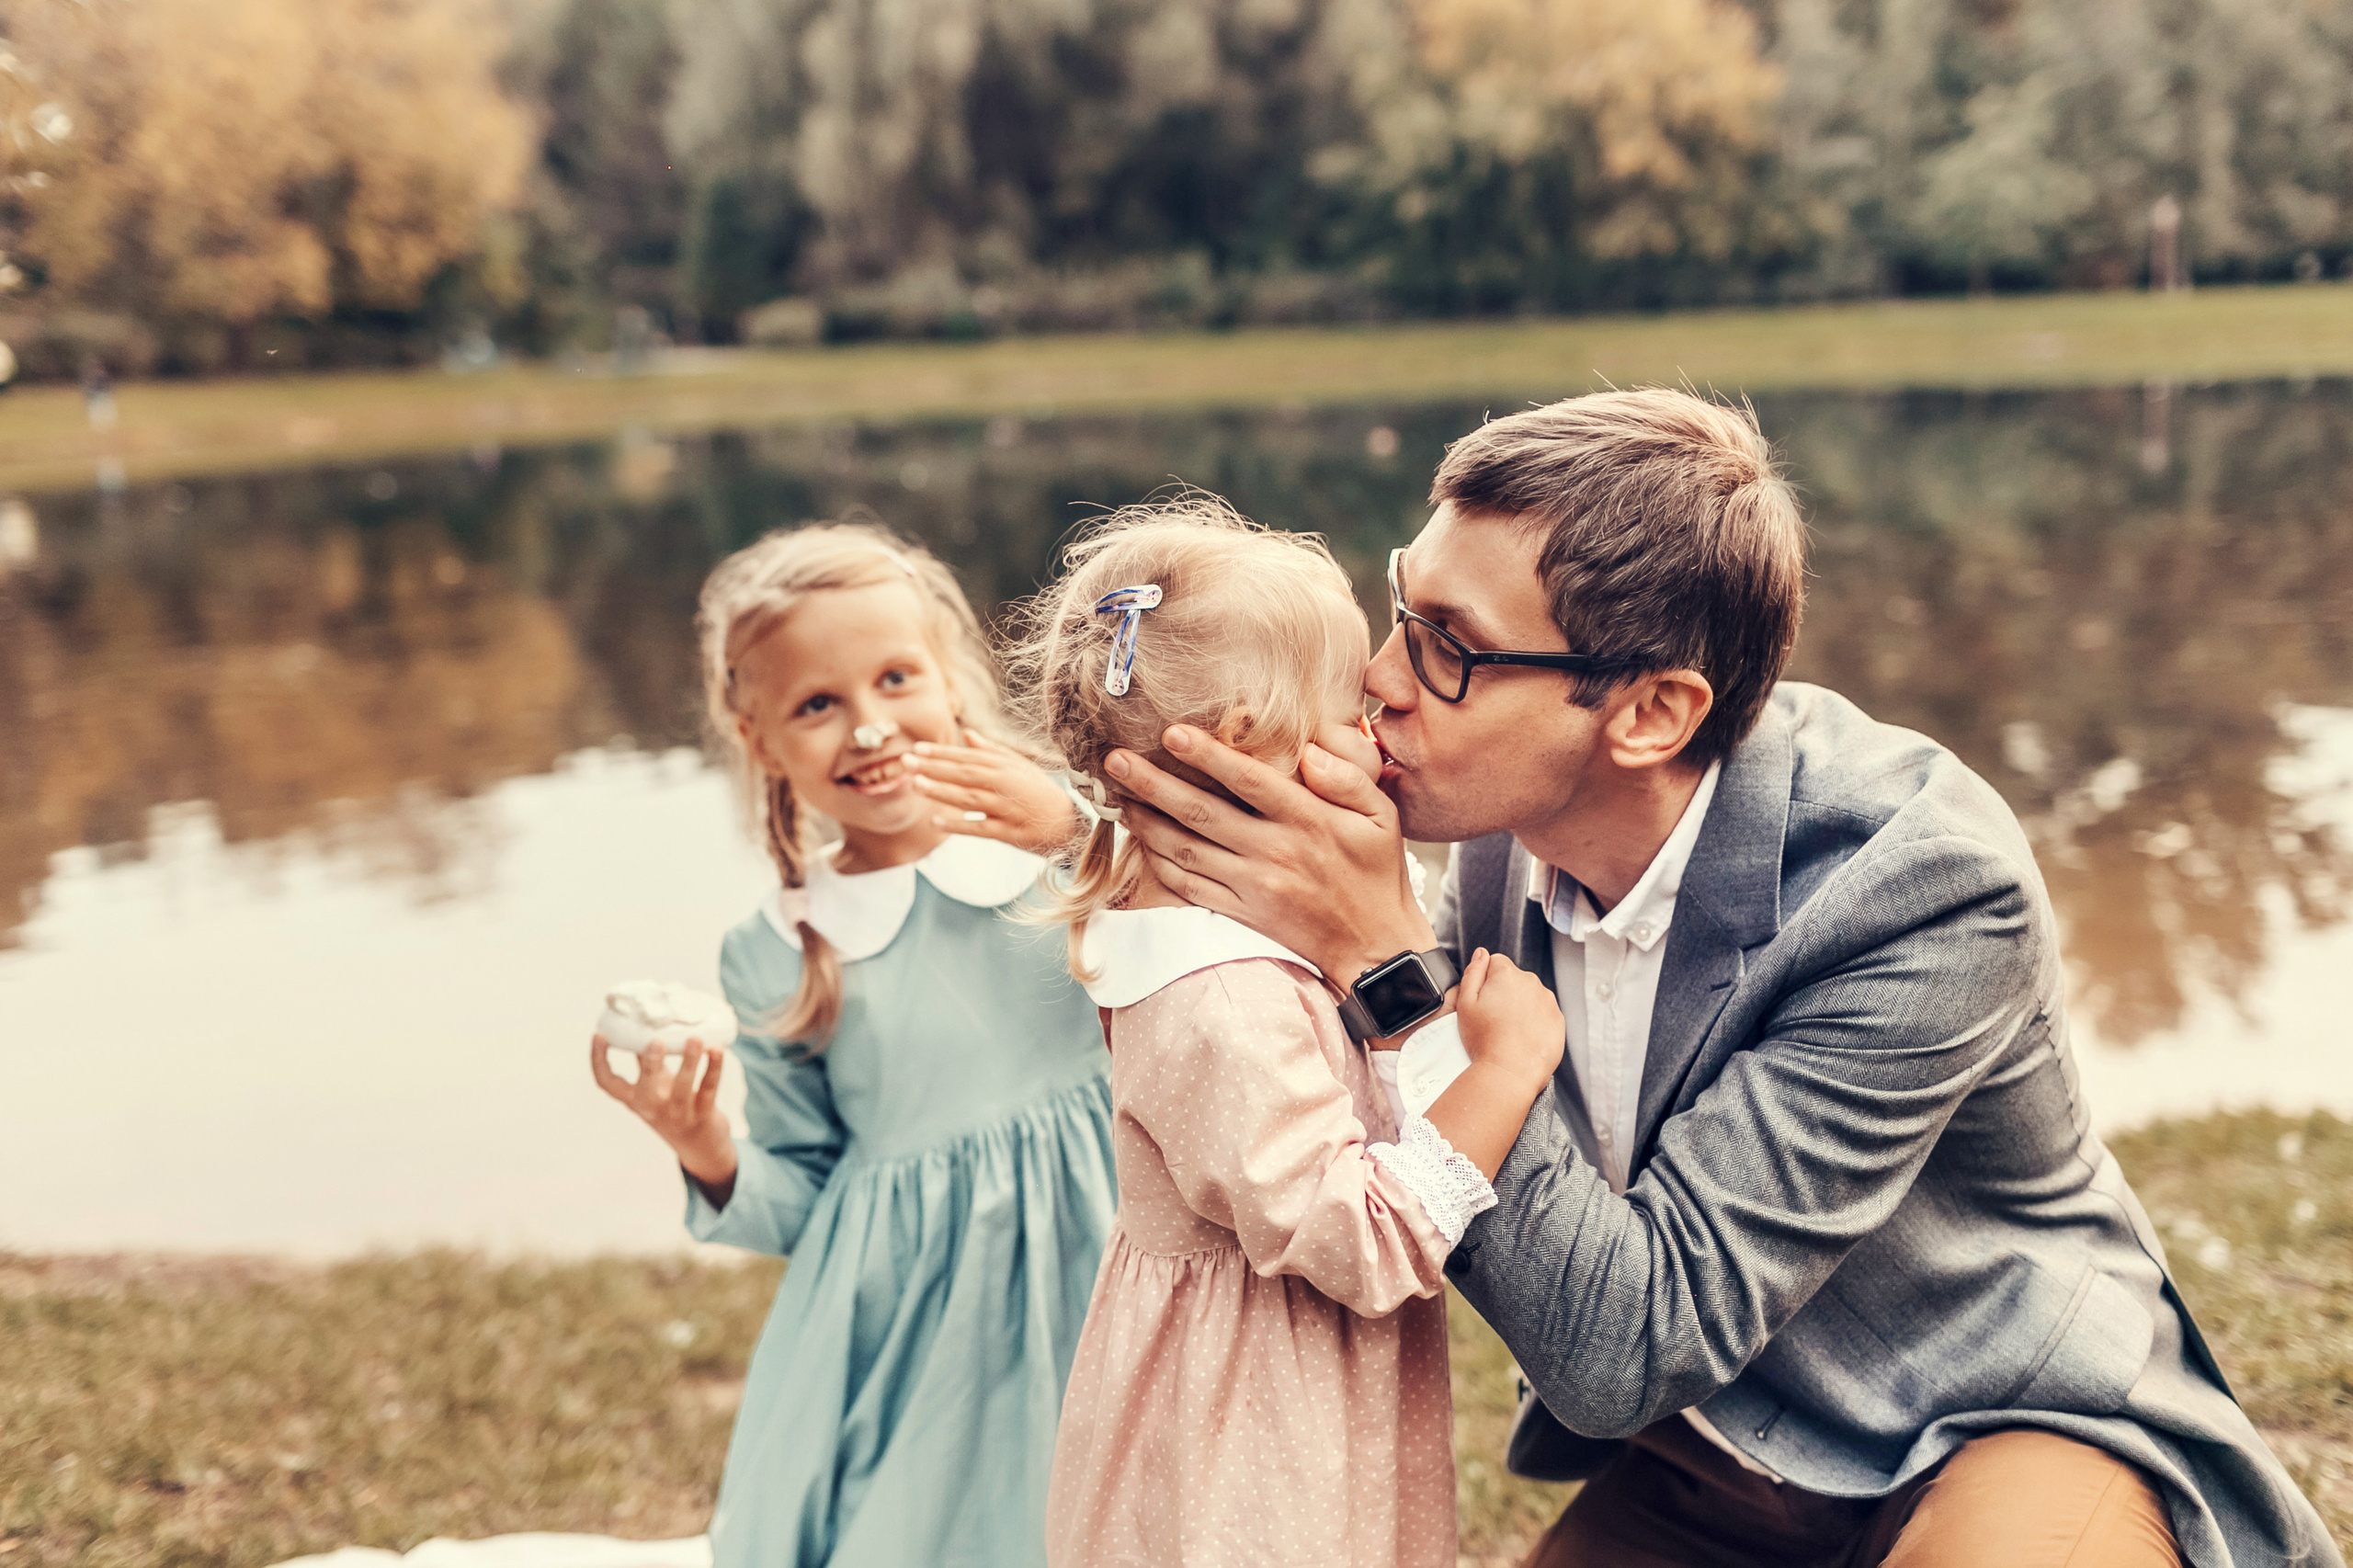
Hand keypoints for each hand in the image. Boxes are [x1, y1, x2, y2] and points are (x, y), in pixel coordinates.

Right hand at [589, 1036, 737, 1201]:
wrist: (700, 1146)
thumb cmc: (673, 1106)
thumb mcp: (655, 1086)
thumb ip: (648, 1061)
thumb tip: (642, 1026)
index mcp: (635, 1099)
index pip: (607, 1084)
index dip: (599, 1061)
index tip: (599, 1035)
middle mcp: (652, 1108)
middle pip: (645, 1089)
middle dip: (650, 1065)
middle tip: (656, 1041)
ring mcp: (678, 1114)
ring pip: (682, 1088)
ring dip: (689, 1062)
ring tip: (695, 1039)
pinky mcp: (703, 1115)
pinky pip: (709, 1089)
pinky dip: (714, 1068)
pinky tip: (717, 1049)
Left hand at [907, 730, 1080, 852]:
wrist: (1068, 823)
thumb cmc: (1039, 792)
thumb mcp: (1020, 766)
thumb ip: (992, 751)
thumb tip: (966, 734)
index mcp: (1005, 767)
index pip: (968, 758)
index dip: (941, 754)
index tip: (917, 749)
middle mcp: (1004, 785)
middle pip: (964, 775)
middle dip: (933, 768)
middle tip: (905, 762)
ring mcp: (1006, 809)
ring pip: (969, 799)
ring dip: (941, 792)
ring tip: (916, 785)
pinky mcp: (1008, 833)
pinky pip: (979, 828)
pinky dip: (958, 825)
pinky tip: (936, 823)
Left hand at [1106, 725, 1429, 981]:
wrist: (1376, 948)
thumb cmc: (1376, 872)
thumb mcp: (1382, 816)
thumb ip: (1348, 776)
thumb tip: (1308, 749)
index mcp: (1308, 820)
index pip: (1249, 780)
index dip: (1207, 755)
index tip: (1171, 733)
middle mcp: (1275, 851)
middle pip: (1201, 812)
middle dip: (1153, 784)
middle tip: (1115, 760)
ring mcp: (1255, 886)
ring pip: (1187, 851)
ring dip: (1147, 823)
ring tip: (1117, 797)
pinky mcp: (1244, 913)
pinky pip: (1192, 887)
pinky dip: (1162, 866)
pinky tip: (1143, 844)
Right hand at [1420, 949, 1563, 1177]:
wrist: (1509, 1073)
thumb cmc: (1484, 1041)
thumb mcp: (1465, 1004)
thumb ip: (1473, 973)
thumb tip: (1481, 954)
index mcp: (1507, 975)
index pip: (1495, 963)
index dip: (1485, 981)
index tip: (1483, 1001)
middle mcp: (1532, 983)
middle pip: (1514, 979)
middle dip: (1504, 993)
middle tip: (1493, 1019)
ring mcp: (1548, 1002)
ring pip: (1530, 996)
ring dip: (1521, 1007)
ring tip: (1508, 1031)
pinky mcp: (1559, 1021)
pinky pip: (1544, 1014)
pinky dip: (1535, 1022)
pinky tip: (1522, 1038)